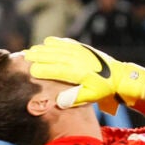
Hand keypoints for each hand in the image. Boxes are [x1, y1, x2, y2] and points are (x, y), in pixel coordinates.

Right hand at [23, 37, 144, 113]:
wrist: (120, 76)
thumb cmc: (104, 89)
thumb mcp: (92, 96)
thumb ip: (75, 98)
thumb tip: (59, 102)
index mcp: (78, 72)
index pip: (57, 70)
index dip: (43, 70)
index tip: (31, 71)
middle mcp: (78, 60)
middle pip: (54, 56)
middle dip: (38, 56)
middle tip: (24, 57)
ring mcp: (81, 52)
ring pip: (59, 48)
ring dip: (44, 48)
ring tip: (32, 50)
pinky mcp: (84, 48)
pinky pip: (68, 43)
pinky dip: (57, 42)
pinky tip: (48, 42)